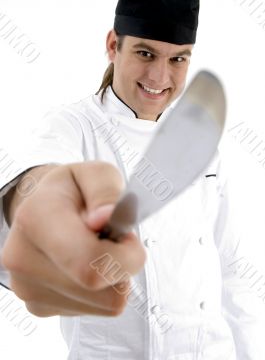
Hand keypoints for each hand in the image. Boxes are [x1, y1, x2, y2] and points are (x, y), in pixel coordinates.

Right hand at [1, 162, 145, 316]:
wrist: (43, 208)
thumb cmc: (73, 191)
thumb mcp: (97, 173)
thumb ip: (106, 190)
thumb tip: (105, 219)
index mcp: (36, 217)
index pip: (90, 263)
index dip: (125, 256)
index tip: (127, 236)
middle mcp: (23, 258)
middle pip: (103, 290)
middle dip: (123, 265)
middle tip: (112, 239)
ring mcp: (28, 287)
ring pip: (105, 304)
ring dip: (113, 277)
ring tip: (95, 249)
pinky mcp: (39, 306)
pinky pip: (94, 310)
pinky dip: (101, 289)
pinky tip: (84, 264)